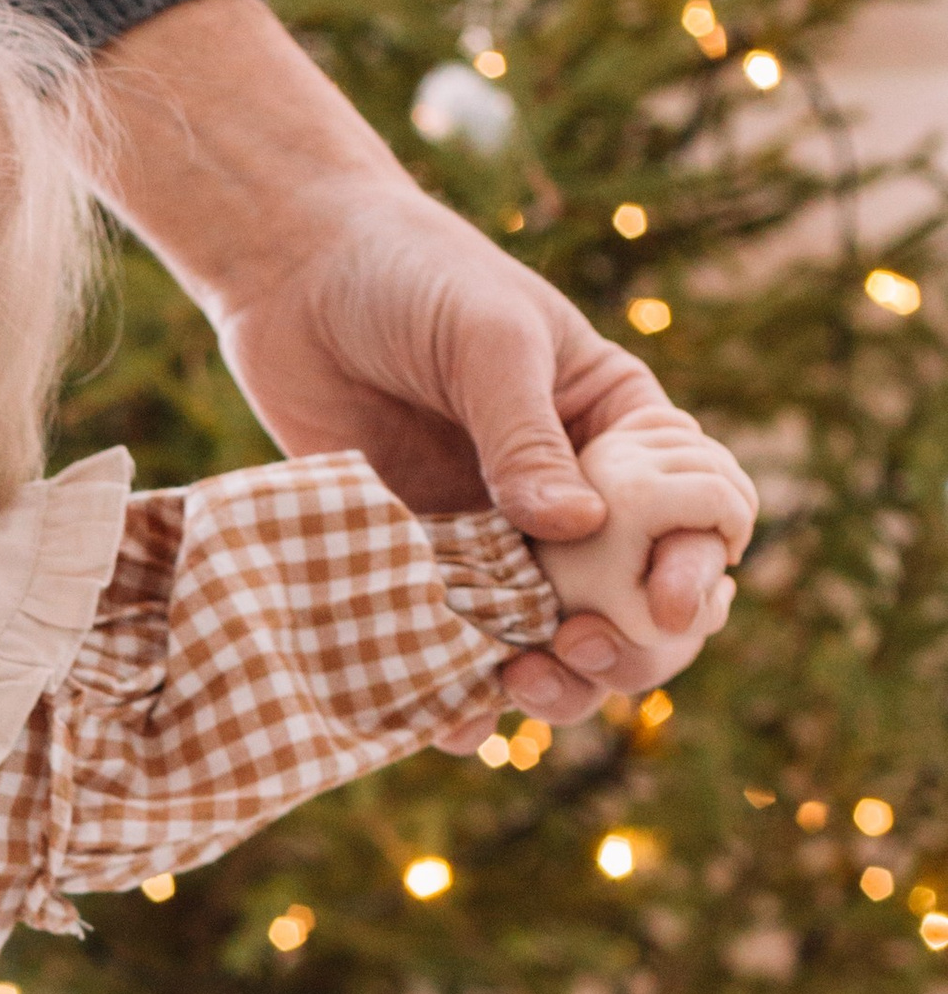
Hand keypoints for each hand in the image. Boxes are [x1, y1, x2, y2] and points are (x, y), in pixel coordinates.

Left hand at [92, 0, 751, 721]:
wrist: (296, 276)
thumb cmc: (414, 277)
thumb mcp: (488, 339)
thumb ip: (525, 433)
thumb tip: (576, 527)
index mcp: (616, 432)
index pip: (693, 514)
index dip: (697, 569)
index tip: (668, 607)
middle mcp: (568, 500)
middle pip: (627, 606)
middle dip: (621, 647)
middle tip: (578, 650)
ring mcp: (493, 543)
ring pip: (545, 645)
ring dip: (548, 685)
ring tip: (516, 683)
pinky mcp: (417, 570)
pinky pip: (449, 653)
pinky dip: (454, 694)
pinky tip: (447, 718)